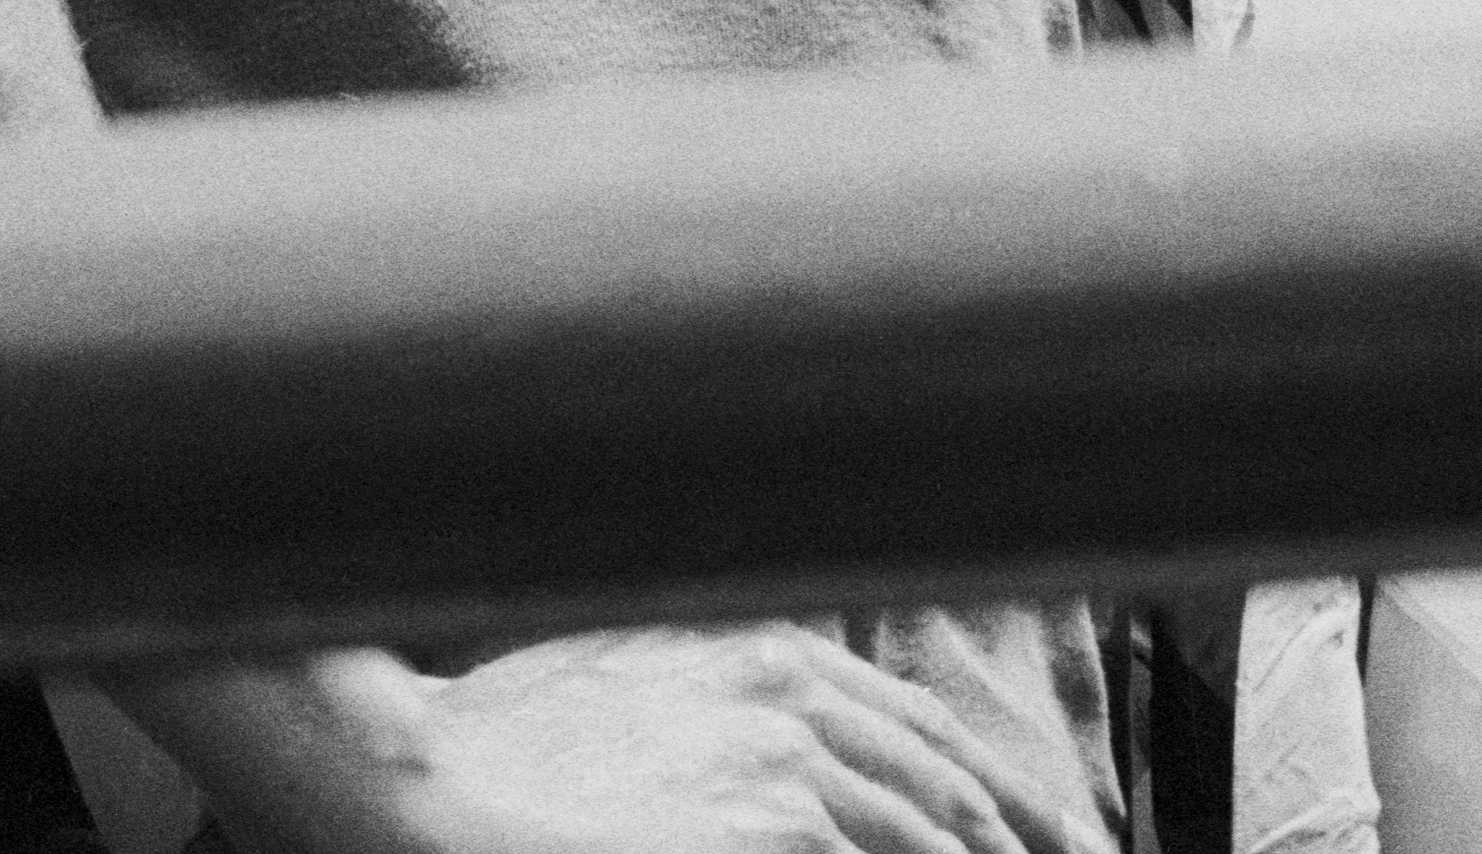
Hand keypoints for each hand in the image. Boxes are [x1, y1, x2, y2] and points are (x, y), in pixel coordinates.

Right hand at [338, 623, 1086, 853]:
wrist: (434, 793)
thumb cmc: (498, 747)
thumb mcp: (625, 679)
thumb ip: (713, 697)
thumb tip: (777, 735)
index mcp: (761, 647)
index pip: (916, 722)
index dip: (991, 786)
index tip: (1047, 834)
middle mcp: (789, 690)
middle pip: (944, 776)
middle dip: (1019, 835)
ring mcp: (786, 762)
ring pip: (929, 831)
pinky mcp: (776, 828)